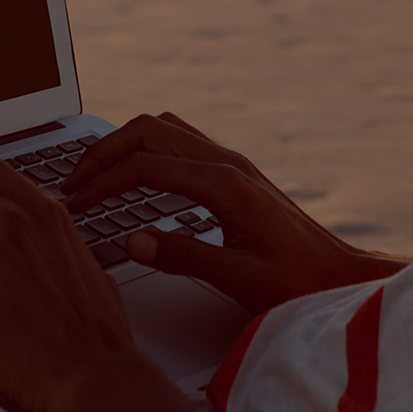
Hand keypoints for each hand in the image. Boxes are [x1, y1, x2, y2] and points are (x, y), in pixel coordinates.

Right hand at [60, 112, 408, 312]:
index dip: (101, 182)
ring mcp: (232, 164)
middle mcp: (227, 163)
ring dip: (125, 145)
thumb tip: (132, 240)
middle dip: (104, 151)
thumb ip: (183, 257)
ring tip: (95, 177)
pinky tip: (134, 180)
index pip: (144, 166)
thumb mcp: (237, 279)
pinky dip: (147, 150)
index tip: (75, 203)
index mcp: (224, 184)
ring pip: (164, 129)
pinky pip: (180, 142)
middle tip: (73, 183)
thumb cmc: (296, 283)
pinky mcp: (234, 174)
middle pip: (148, 130)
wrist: (338, 276)